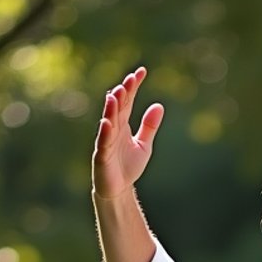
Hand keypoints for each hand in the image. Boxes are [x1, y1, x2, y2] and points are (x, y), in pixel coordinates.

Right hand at [92, 66, 163, 199]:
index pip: (128, 101)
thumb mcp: (144, 145)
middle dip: (123, 94)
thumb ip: (150, 126)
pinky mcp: (102, 156)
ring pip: (109, 121)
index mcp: (123, 125)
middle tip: (129, 80)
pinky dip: (105, 133)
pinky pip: (103, 143)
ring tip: (116, 94)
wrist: (119, 189)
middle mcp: (113, 129)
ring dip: (111, 108)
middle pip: (118, 107)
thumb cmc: (129, 166)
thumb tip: (159, 105)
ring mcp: (106, 141)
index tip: (141, 72)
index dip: (134, 87)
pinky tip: (107, 122)